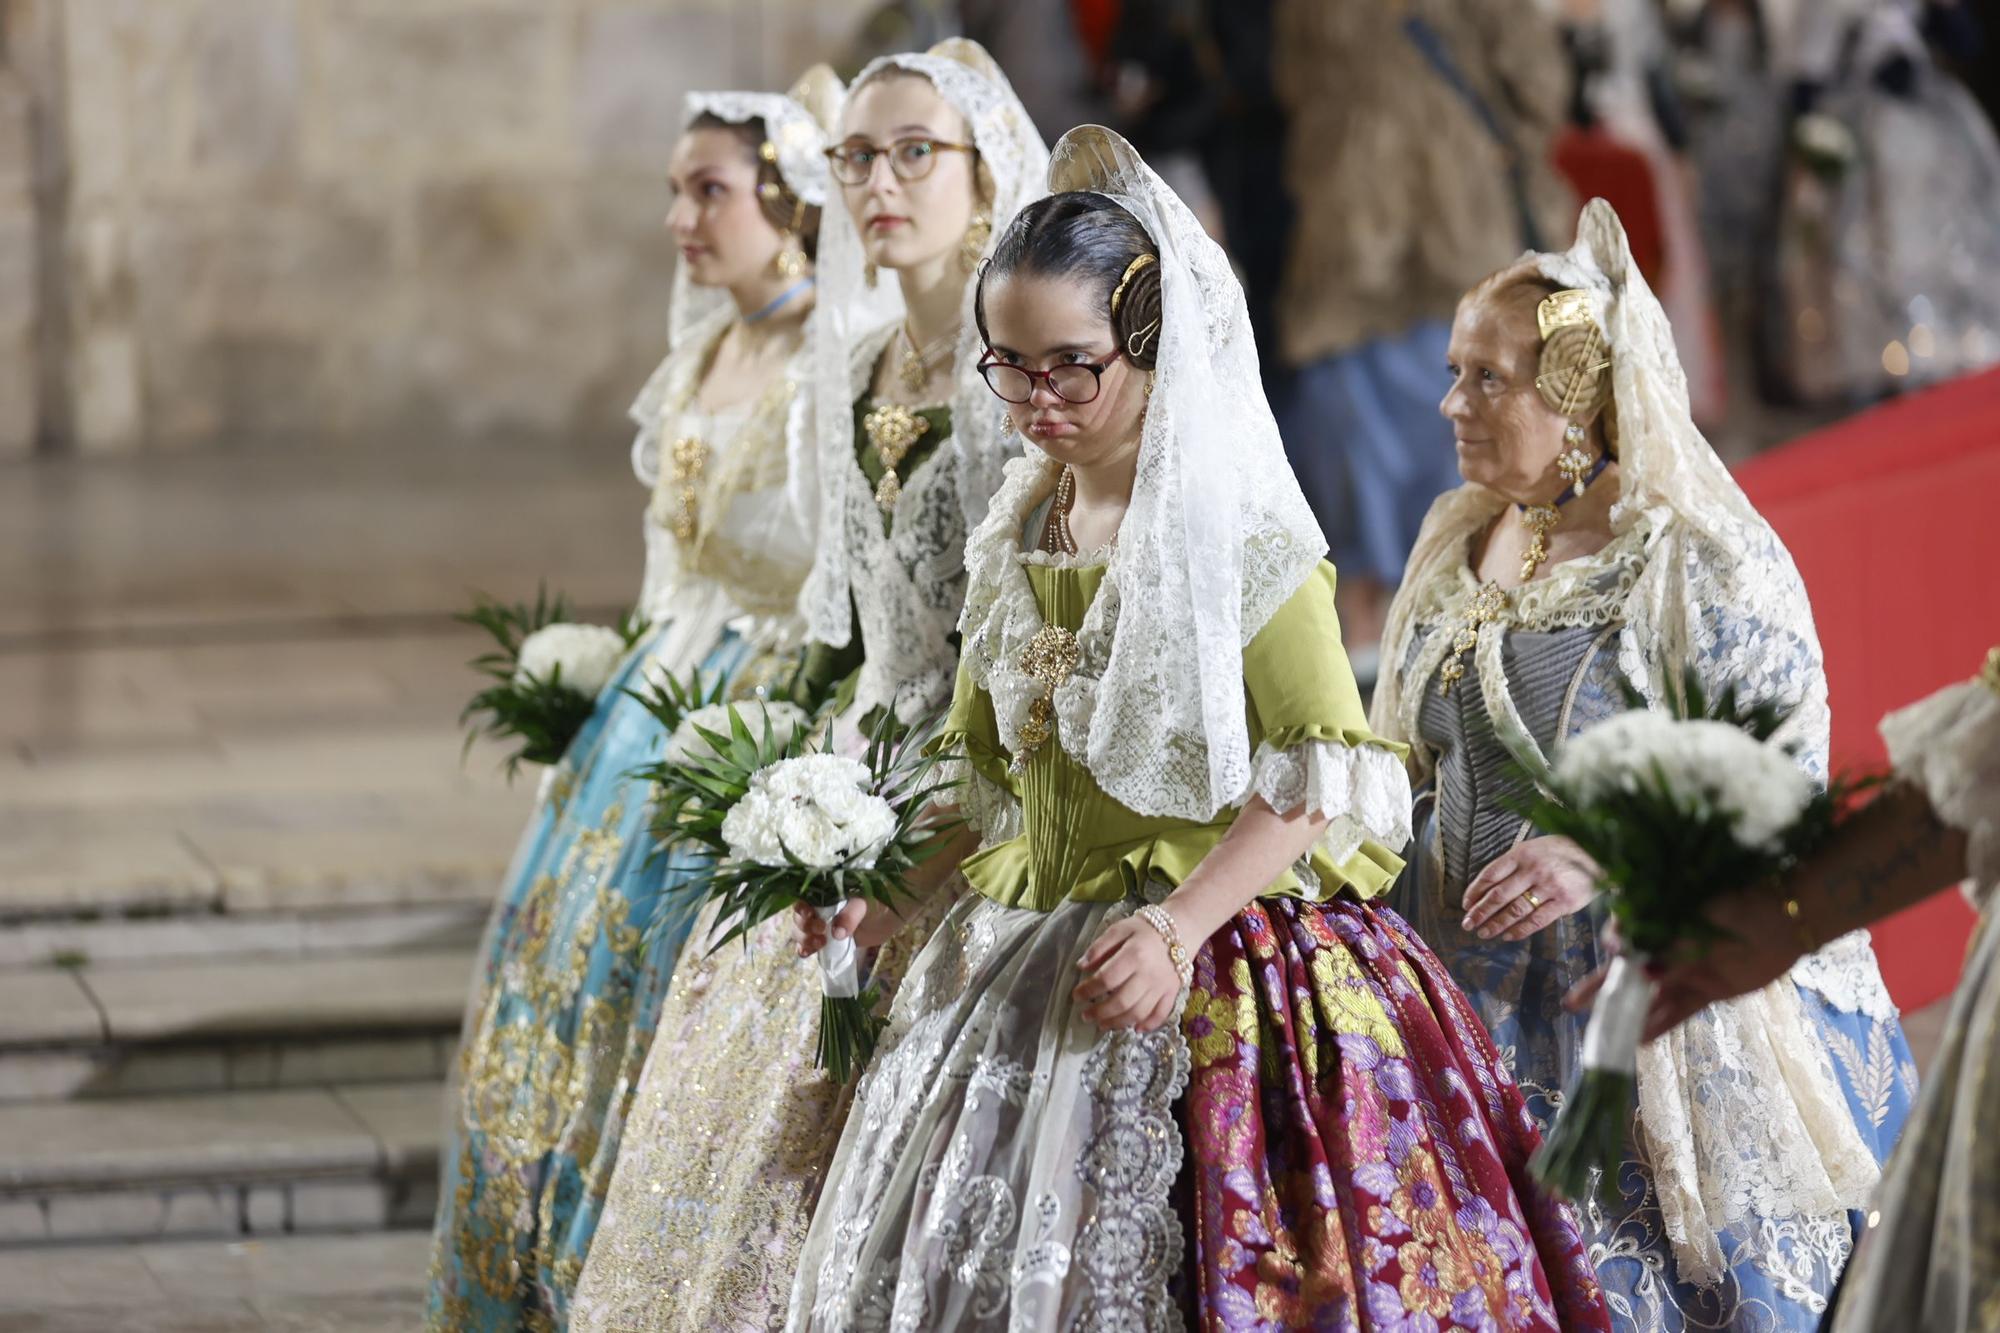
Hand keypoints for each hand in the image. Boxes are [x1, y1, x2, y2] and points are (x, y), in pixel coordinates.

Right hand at [792, 899, 899, 957]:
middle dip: (804, 926)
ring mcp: (823, 923)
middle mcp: (819, 906)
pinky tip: (806, 953)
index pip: (804, 898)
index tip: (811, 917)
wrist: (894, 911)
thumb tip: (837, 934)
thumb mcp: (864, 902)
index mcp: (824, 891)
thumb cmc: (878, 898)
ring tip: (819, 944)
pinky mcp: (829, 939)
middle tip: (821, 931)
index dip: (802, 909)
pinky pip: (811, 944)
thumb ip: (850, 915)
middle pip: (800, 917)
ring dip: (804, 939)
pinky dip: (805, 948)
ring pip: (802, 931)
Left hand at [1072, 914, 1184, 1032]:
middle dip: (1100, 1013)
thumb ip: (1100, 947)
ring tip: (1102, 1025)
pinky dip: (1149, 1025)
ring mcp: (1162, 986)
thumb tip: (1081, 966)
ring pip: (1139, 1013)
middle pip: (1122, 1001)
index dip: (1088, 990)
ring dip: (1118, 1023)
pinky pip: (1161, 1014)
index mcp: (1134, 955)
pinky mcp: (1173, 992)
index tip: (1076, 996)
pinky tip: (1135, 1029)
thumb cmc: (1146, 929)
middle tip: (1085, 1016)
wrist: (1183, 928)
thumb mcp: (1120, 929)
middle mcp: (1148, 974)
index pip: (1106, 979)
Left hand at [1461, 836, 1599, 940]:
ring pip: (1515, 910)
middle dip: (1480, 912)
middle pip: (1499, 895)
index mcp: (1522, 853)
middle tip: (1468, 924)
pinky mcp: (1564, 902)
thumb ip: (1513, 864)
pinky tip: (1507, 936)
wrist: (1598, 853)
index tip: (1466, 904)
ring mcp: (1549, 886)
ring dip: (1496, 924)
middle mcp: (1533, 869)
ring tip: (1483, 933)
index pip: (1490, 874)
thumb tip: (1487, 887)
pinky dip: (1519, 930)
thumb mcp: (1534, 847)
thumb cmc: (1561, 851)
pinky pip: (1536, 920)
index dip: (1475, 891)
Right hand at [1564, 888, 1805, 1039]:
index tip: (1609, 948)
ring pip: (1651, 995)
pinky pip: (1678, 1009)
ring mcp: (1688, 969)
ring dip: (1629, 1013)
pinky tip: (1639, 1040)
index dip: (1612, 944)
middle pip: (1628, 971)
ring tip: (1605, 1033)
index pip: (1624, 934)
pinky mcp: (1709, 989)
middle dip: (1601, 988)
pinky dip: (1659, 1024)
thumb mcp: (1689, 917)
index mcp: (1660, 919)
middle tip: (1573, 1005)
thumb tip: (1624, 958)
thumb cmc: (1735, 903)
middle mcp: (1669, 946)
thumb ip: (1658, 941)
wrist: (1785, 918)